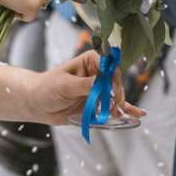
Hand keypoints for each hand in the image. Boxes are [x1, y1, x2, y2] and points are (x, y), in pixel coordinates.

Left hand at [26, 50, 146, 125]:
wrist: (36, 103)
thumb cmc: (47, 88)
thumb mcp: (65, 85)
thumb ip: (86, 85)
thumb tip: (105, 86)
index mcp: (90, 61)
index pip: (109, 65)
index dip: (113, 78)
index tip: (111, 91)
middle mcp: (97, 73)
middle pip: (116, 82)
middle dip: (116, 95)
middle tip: (112, 106)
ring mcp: (98, 89)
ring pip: (117, 95)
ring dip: (119, 105)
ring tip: (117, 114)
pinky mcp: (97, 103)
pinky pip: (114, 106)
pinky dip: (126, 110)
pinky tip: (139, 114)